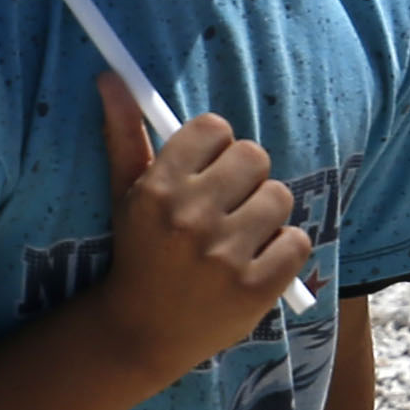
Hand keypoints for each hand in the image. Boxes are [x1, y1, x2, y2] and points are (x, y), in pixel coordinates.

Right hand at [90, 79, 310, 383]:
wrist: (141, 332)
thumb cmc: (139, 252)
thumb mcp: (125, 194)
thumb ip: (123, 134)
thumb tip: (111, 77)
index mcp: (158, 190)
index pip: (214, 128)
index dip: (216, 147)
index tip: (207, 171)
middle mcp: (190, 219)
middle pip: (254, 156)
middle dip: (246, 178)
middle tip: (228, 205)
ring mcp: (225, 256)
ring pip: (280, 196)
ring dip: (266, 214)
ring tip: (240, 236)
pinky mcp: (256, 289)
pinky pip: (298, 240)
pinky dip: (284, 250)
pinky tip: (257, 261)